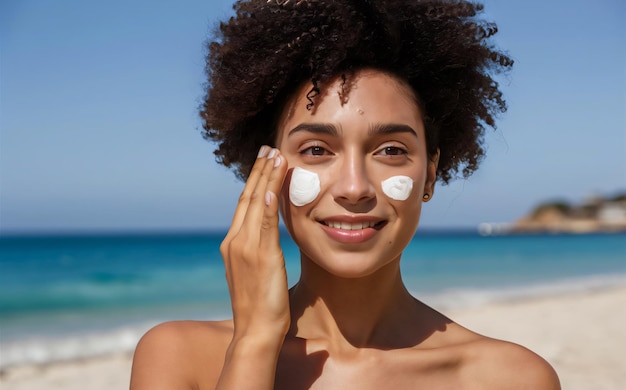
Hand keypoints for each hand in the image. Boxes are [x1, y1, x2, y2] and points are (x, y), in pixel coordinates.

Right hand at [220, 146, 289, 341]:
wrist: (255, 332)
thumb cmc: (260, 307)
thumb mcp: (258, 273)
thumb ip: (262, 251)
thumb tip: (271, 239)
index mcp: (233, 245)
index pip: (244, 205)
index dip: (254, 181)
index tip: (264, 161)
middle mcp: (234, 242)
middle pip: (247, 198)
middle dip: (259, 171)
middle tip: (268, 147)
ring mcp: (244, 248)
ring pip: (255, 204)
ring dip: (266, 178)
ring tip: (276, 155)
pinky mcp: (259, 257)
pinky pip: (263, 224)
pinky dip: (266, 203)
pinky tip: (271, 186)